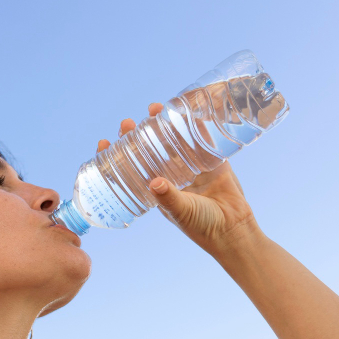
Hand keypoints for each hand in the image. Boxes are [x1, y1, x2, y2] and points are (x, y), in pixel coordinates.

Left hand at [98, 103, 262, 254]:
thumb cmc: (202, 226)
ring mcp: (192, 166)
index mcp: (159, 189)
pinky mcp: (213, 161)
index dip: (118, 156)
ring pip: (174, 140)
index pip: (133, 169)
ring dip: (163, 125)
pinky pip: (202, 139)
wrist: (234, 229)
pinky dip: (195, 125)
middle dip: (138, 135)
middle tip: (128, 123)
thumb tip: (154, 183)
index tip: (105, 144)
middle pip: (151, 149)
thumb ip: (169, 197)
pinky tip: (186, 110)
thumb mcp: (181, 211)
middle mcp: (172, 175)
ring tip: (153, 109)